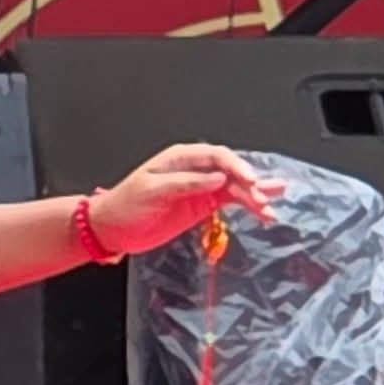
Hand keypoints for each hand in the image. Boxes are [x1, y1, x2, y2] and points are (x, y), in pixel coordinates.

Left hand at [88, 143, 286, 256]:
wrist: (112, 228)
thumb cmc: (124, 205)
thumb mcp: (151, 191)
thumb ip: (185, 184)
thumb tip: (217, 179)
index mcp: (179, 158)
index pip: (215, 156)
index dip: (236, 166)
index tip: (250, 180)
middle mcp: (194, 169)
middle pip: (231, 170)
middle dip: (250, 183)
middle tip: (263, 200)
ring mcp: (201, 187)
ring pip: (236, 186)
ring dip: (255, 196)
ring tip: (270, 210)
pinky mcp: (204, 204)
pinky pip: (232, 201)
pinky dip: (249, 206)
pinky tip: (265, 212)